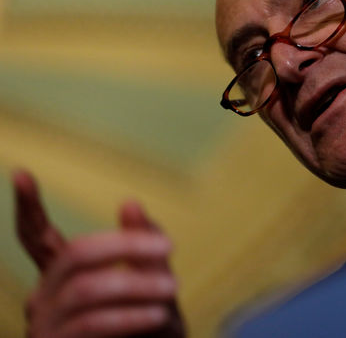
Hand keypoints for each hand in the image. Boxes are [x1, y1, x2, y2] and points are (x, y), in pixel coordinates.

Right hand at [13, 170, 185, 337]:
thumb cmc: (147, 328)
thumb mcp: (153, 282)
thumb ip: (143, 246)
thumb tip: (129, 202)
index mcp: (61, 277)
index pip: (36, 237)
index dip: (28, 209)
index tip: (22, 172)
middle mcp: (43, 298)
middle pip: (75, 256)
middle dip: (124, 245)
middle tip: (168, 245)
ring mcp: (44, 326)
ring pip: (86, 290)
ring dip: (135, 286)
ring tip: (173, 287)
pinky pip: (90, 324)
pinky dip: (128, 316)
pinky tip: (158, 314)